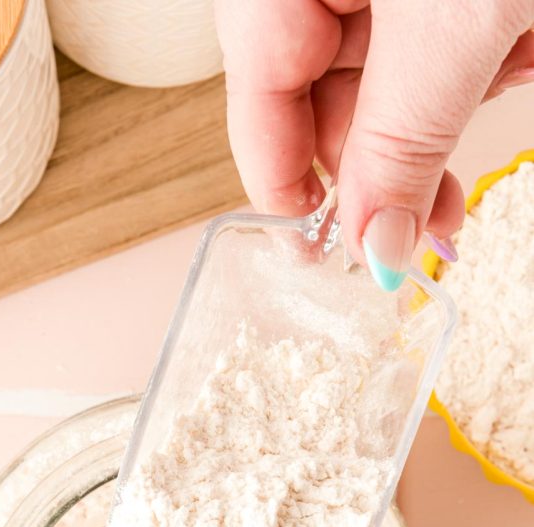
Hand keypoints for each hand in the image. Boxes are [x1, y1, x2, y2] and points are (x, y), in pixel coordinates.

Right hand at [215, 0, 533, 287]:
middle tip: (440, 216)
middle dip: (399, 154)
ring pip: (386, 73)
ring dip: (454, 96)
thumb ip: (402, 141)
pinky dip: (477, 51)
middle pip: (322, 103)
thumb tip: (371, 246)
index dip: (293, 199)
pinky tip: (519, 38)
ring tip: (514, 58)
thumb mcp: (449, 26)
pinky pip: (426, 35)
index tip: (327, 261)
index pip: (258, 117)